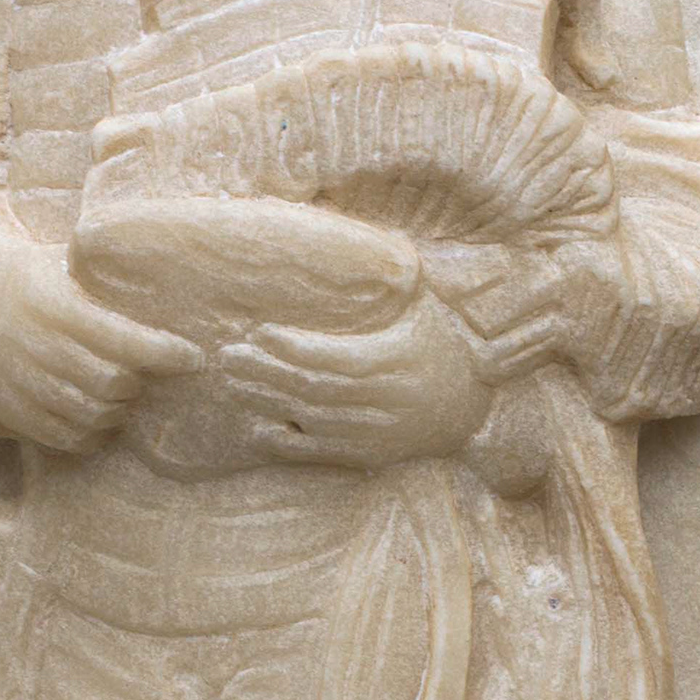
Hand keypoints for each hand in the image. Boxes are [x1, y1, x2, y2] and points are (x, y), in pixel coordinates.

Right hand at [0, 243, 200, 453]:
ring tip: (128, 393)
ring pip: (91, 415)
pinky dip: (95, 433)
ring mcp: (19, 384)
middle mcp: (33, 346)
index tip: (193, 357)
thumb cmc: (39, 282)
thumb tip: (178, 279)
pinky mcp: (13, 412)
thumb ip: (110, 275)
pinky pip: (67, 439)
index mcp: (52, 305)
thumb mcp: (66, 262)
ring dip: (120, 410)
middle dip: (141, 382)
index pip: (119, 337)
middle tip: (152, 374)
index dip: (163, 352)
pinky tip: (105, 415)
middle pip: (109, 383)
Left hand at [220, 292, 491, 470]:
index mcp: (397, 360)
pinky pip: (323, 452)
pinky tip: (257, 428)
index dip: (296, 347)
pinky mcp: (369, 456)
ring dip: (268, 402)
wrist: (471, 409)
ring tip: (232, 383)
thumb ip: (393, 282)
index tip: (260, 331)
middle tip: (228, 356)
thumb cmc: (437, 346)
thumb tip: (369, 244)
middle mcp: (386, 400)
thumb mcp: (422, 309)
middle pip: (316, 389)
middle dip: (267, 372)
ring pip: (313, 419)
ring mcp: (377, 433)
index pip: (337, 357)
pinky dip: (288, 443)